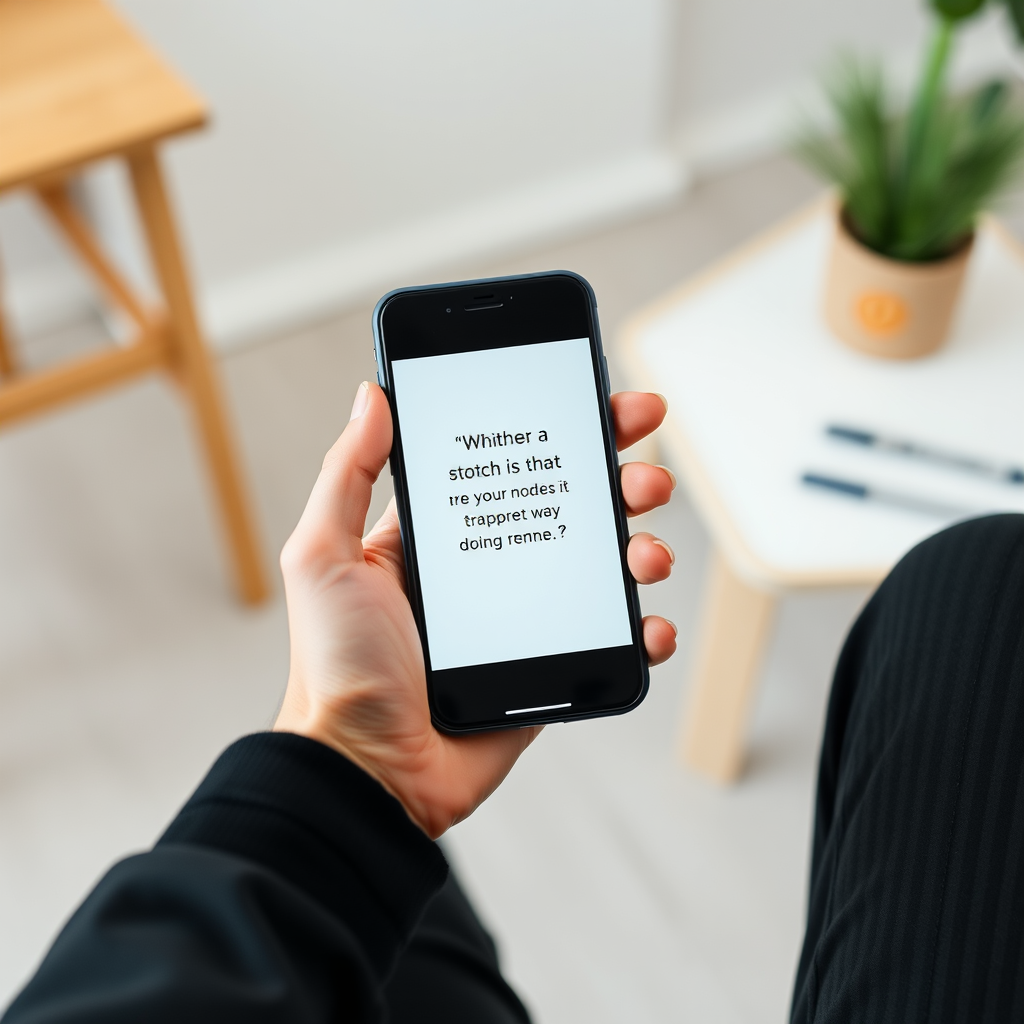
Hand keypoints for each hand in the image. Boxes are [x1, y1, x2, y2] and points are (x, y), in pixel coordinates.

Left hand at [274, 382, 676, 837]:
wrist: (368, 768)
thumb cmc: (335, 666)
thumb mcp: (323, 557)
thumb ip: (347, 474)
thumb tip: (373, 396)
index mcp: (445, 534)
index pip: (511, 463)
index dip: (560, 428)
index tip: (602, 401)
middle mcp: (491, 567)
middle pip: (571, 506)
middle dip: (620, 480)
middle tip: (645, 475)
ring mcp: (526, 617)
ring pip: (602, 568)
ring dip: (640, 549)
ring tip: (646, 553)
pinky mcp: (550, 666)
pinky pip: (611, 640)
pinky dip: (644, 629)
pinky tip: (650, 625)